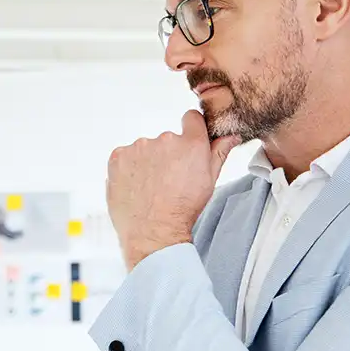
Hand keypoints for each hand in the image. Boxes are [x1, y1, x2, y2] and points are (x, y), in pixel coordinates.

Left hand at [106, 111, 240, 269]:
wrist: (153, 232)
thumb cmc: (183, 210)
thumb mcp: (209, 182)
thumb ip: (218, 153)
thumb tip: (231, 136)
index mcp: (191, 143)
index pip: (192, 118)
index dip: (191, 131)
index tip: (186, 147)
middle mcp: (165, 139)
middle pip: (167, 139)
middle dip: (168, 155)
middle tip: (168, 181)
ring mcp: (139, 147)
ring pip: (145, 149)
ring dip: (147, 163)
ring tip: (150, 188)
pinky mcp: (118, 156)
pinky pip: (125, 157)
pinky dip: (129, 169)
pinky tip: (136, 187)